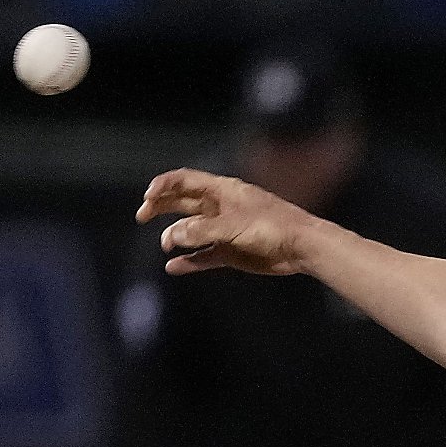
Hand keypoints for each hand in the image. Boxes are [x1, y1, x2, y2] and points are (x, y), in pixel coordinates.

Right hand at [138, 169, 316, 277]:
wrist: (303, 247)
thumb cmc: (273, 227)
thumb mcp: (234, 225)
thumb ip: (203, 230)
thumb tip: (174, 236)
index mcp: (222, 191)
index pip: (185, 180)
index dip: (164, 185)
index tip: (148, 196)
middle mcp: (220, 208)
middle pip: (182, 203)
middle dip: (160, 207)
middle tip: (142, 216)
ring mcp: (225, 231)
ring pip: (191, 231)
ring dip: (176, 237)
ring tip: (167, 245)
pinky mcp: (232, 252)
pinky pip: (204, 256)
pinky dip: (190, 261)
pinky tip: (174, 267)